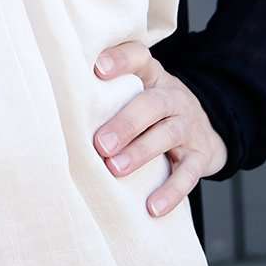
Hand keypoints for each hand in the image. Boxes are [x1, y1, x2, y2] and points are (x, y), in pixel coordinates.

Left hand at [92, 40, 228, 217]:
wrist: (207, 132)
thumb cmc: (154, 112)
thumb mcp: (139, 92)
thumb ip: (108, 92)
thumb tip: (58, 103)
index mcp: (153, 77)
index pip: (139, 58)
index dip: (121, 60)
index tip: (98, 69)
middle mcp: (173, 98)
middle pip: (152, 104)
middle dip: (125, 123)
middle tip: (100, 144)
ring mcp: (189, 126)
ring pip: (168, 134)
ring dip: (140, 152)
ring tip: (115, 169)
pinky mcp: (200, 156)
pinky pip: (188, 174)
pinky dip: (171, 191)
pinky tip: (152, 207)